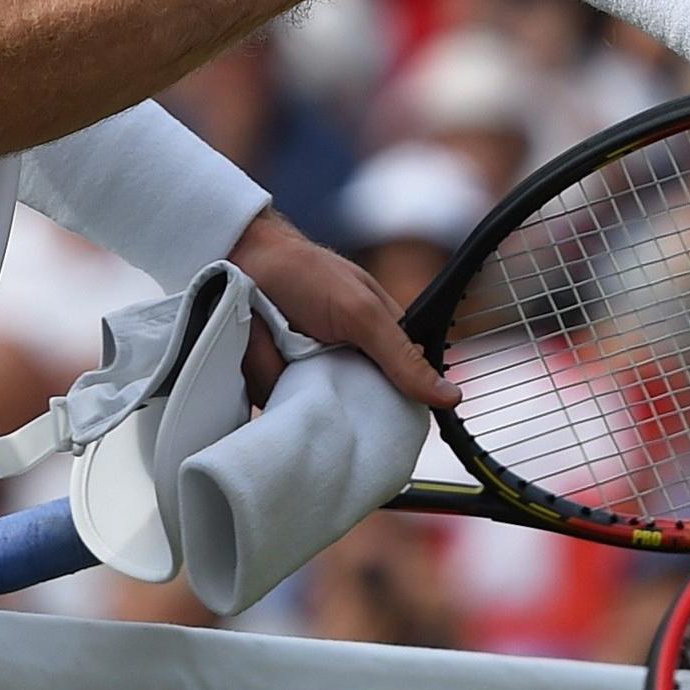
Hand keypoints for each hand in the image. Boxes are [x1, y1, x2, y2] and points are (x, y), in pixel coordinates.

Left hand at [229, 208, 458, 409]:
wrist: (239, 260)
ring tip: (285, 357)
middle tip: (320, 375)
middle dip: (337, 403)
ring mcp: (308, 376)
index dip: (395, 413)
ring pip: (315, 412)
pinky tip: (267, 370)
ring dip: (299, 391)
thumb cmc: (307, 275)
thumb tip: (450, 396)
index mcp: (377, 344)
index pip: (399, 394)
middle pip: (353, 412)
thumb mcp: (361, 314)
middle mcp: (344, 364)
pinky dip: (272, 392)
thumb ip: (401, 357)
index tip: (386, 429)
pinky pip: (281, 409)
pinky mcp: (275, 385)